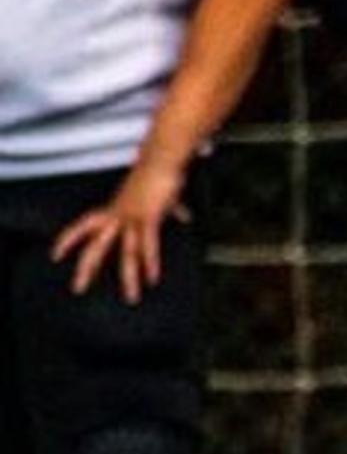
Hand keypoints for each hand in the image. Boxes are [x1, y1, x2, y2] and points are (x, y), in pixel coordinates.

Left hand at [51, 158, 190, 302]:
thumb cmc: (159, 172)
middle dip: (87, 267)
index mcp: (115, 209)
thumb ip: (172, 210)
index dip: (69, 240)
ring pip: (126, 251)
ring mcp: (133, 217)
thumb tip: (184, 217)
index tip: (55, 255)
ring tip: (131, 295)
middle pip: (96, 244)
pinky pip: (149, 244)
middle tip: (79, 288)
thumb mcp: (161, 197)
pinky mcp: (150, 217)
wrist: (163, 157)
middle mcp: (118, 215)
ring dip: (129, 276)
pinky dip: (151, 262)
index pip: (84, 225)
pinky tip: (153, 277)